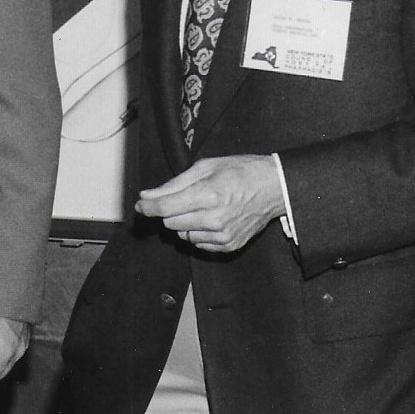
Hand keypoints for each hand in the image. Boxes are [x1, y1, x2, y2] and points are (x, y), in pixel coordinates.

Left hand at [135, 155, 285, 253]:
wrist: (274, 188)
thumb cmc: (241, 172)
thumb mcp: (206, 167)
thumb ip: (174, 184)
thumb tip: (147, 196)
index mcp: (208, 195)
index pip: (165, 208)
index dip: (147, 207)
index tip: (140, 205)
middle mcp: (214, 219)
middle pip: (170, 223)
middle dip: (170, 211)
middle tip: (184, 198)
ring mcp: (222, 235)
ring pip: (182, 235)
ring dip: (184, 223)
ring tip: (202, 207)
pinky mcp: (228, 246)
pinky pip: (198, 244)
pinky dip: (198, 232)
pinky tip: (211, 219)